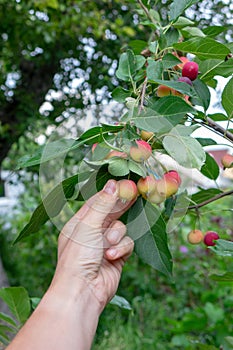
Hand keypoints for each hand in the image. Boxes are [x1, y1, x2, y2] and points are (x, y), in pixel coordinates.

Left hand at [54, 179, 134, 310]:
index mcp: (79, 223)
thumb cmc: (78, 257)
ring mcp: (104, 244)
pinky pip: (127, 244)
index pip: (97, 201)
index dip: (111, 192)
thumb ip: (103, 205)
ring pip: (121, 228)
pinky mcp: (117, 256)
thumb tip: (112, 184)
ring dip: (117, 236)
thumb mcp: (88, 226)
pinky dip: (121, 249)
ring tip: (108, 246)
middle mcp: (91, 232)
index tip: (125, 183)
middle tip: (136, 194)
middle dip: (121, 206)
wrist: (83, 292)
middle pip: (111, 213)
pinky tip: (112, 257)